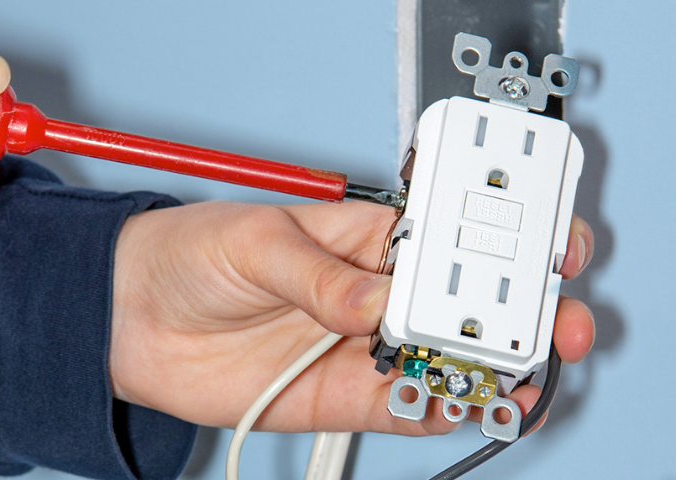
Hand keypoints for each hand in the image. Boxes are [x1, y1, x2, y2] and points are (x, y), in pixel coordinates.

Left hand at [109, 201, 593, 434]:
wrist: (138, 320)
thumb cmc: (193, 254)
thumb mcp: (256, 242)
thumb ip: (320, 275)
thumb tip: (377, 301)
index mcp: (367, 238)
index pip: (451, 235)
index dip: (506, 240)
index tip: (544, 252)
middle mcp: (377, 293)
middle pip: (467, 301)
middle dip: (518, 310)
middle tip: (547, 320)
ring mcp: (366, 346)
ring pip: (447, 358)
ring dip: (486, 366)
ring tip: (512, 370)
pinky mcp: (345, 394)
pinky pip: (407, 406)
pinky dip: (439, 408)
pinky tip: (457, 403)